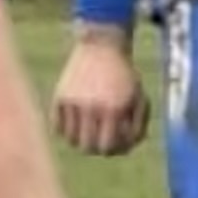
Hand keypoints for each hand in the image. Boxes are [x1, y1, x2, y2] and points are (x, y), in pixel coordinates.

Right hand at [53, 31, 149, 156]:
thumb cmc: (124, 76)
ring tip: (90, 130)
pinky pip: (58, 128)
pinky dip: (67, 130)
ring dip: (81, 140)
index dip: (113, 151)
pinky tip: (77, 122)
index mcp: (113, 109)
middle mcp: (91, 108)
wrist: (102, 46)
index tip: (117, 143)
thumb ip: (137, 127)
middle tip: (102, 140)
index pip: (107, 147)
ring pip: (70, 140)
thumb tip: (126, 149)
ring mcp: (72, 103)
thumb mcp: (139, 98)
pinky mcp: (59, 97)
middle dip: (97, 148)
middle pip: (87, 148)